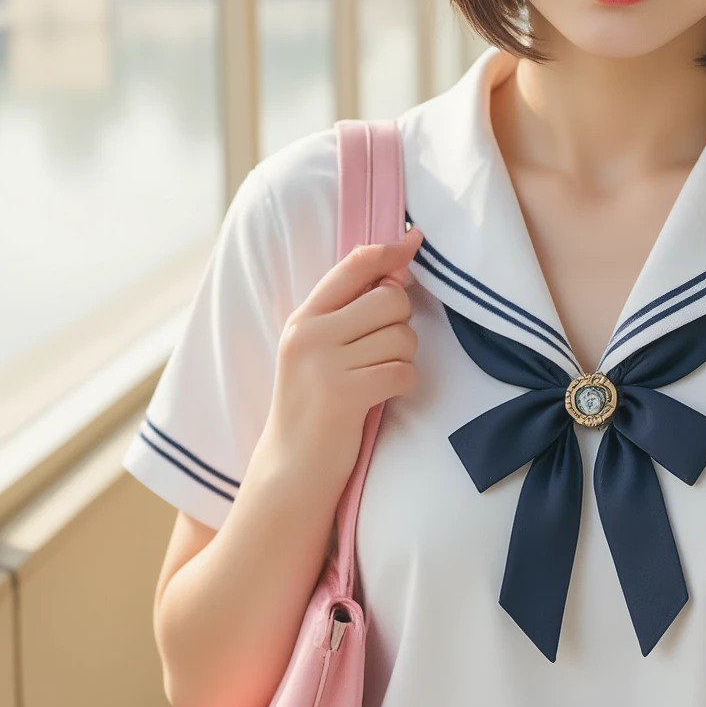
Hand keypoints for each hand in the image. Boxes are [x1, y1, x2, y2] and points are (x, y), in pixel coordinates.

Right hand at [260, 228, 422, 499]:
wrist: (292, 467)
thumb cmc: (315, 405)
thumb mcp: (317, 352)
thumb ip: (348, 314)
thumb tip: (398, 273)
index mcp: (303, 319)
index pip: (352, 265)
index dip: (388, 251)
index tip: (413, 239)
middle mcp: (310, 335)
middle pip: (390, 299)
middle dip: (401, 323)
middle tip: (382, 351)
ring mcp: (325, 365)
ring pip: (402, 337)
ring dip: (402, 359)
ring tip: (376, 377)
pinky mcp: (345, 395)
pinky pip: (402, 372)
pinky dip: (402, 384)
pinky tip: (380, 396)